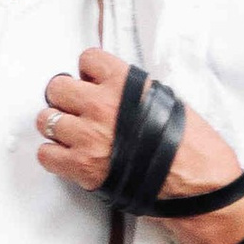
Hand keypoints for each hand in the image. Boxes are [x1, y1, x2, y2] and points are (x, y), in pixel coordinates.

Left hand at [38, 48, 242, 206]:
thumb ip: (133, 90)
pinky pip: (46, 154)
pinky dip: (52, 155)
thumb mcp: (166, 99)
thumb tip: (113, 87)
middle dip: (65, 97)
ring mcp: (88, 136)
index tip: (91, 82)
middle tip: (74, 108)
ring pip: (46, 120)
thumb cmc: (191, 145)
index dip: (88, 73)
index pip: (87, 59)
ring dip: (57, 126)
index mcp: (124, 84)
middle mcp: (101, 105)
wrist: (197, 183)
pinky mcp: (81, 166)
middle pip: (57, 88)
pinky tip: (68, 156)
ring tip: (72, 134)